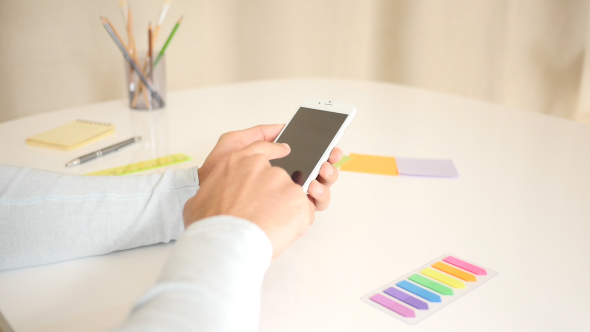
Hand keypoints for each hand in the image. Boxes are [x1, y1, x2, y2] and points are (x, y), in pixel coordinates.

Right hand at [184, 141, 313, 257]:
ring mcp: (281, 180)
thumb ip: (211, 194)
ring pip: (290, 198)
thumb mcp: (198, 202)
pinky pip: (302, 213)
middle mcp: (261, 167)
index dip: (273, 150)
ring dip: (284, 213)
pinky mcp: (296, 197)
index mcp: (236, 163)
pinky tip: (280, 234)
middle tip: (264, 218)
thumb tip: (212, 200)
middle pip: (277, 179)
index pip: (260, 148)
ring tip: (268, 230)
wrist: (225, 243)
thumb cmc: (210, 227)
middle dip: (274, 199)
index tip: (284, 151)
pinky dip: (296, 225)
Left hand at [198, 125, 342, 211]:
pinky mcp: (287, 219)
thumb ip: (257, 134)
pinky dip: (318, 197)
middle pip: (319, 173)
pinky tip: (312, 189)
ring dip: (327, 179)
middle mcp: (286, 184)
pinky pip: (312, 209)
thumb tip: (282, 127)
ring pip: (319, 189)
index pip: (307, 157)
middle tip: (330, 157)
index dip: (322, 150)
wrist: (205, 203)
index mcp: (277, 166)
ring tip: (321, 171)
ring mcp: (288, 202)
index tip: (331, 144)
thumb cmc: (213, 176)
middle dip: (329, 163)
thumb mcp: (232, 145)